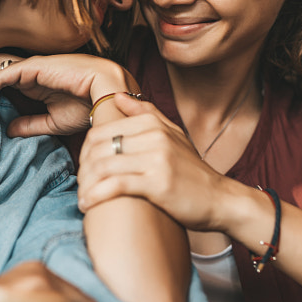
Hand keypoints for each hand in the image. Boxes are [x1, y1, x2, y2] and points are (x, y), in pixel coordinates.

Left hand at [0, 54, 136, 137]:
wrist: (108, 94)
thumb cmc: (89, 106)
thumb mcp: (54, 122)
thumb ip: (31, 125)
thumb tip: (9, 130)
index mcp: (34, 82)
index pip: (0, 83)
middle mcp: (29, 72)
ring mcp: (30, 67)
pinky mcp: (33, 67)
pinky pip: (1, 75)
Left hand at [77, 93, 233, 231]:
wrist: (220, 199)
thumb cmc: (193, 172)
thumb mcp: (173, 135)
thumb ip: (145, 113)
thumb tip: (116, 96)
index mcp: (153, 123)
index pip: (101, 130)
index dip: (85, 151)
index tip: (84, 169)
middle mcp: (154, 136)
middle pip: (98, 147)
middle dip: (83, 168)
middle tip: (80, 185)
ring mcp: (157, 159)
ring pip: (103, 166)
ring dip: (86, 185)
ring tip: (83, 197)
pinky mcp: (157, 183)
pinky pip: (115, 186)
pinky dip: (96, 196)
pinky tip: (87, 206)